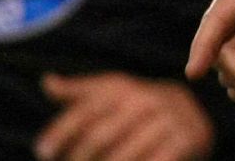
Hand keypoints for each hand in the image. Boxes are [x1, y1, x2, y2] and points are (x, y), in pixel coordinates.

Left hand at [34, 72, 212, 160]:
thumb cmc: (138, 110)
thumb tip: (46, 81)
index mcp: (125, 89)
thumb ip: (79, 93)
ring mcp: (168, 121)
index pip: (86, 110)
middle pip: (101, 136)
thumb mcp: (112, 96)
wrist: (192, 115)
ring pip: (124, 155)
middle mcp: (147, 101)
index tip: (42, 151)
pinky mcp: (186, 141)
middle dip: (79, 158)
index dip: (60, 131)